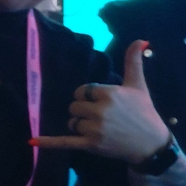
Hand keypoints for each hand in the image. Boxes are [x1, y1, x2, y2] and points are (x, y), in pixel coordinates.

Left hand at [32, 41, 170, 162]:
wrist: (151, 143)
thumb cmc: (144, 111)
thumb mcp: (138, 85)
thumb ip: (134, 61)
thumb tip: (139, 39)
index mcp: (109, 93)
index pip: (82, 91)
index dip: (88, 96)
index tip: (102, 103)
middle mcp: (100, 110)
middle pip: (74, 106)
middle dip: (83, 111)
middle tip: (101, 117)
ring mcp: (95, 129)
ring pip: (72, 122)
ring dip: (80, 125)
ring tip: (98, 129)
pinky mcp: (91, 145)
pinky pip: (65, 141)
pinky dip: (49, 142)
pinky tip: (33, 141)